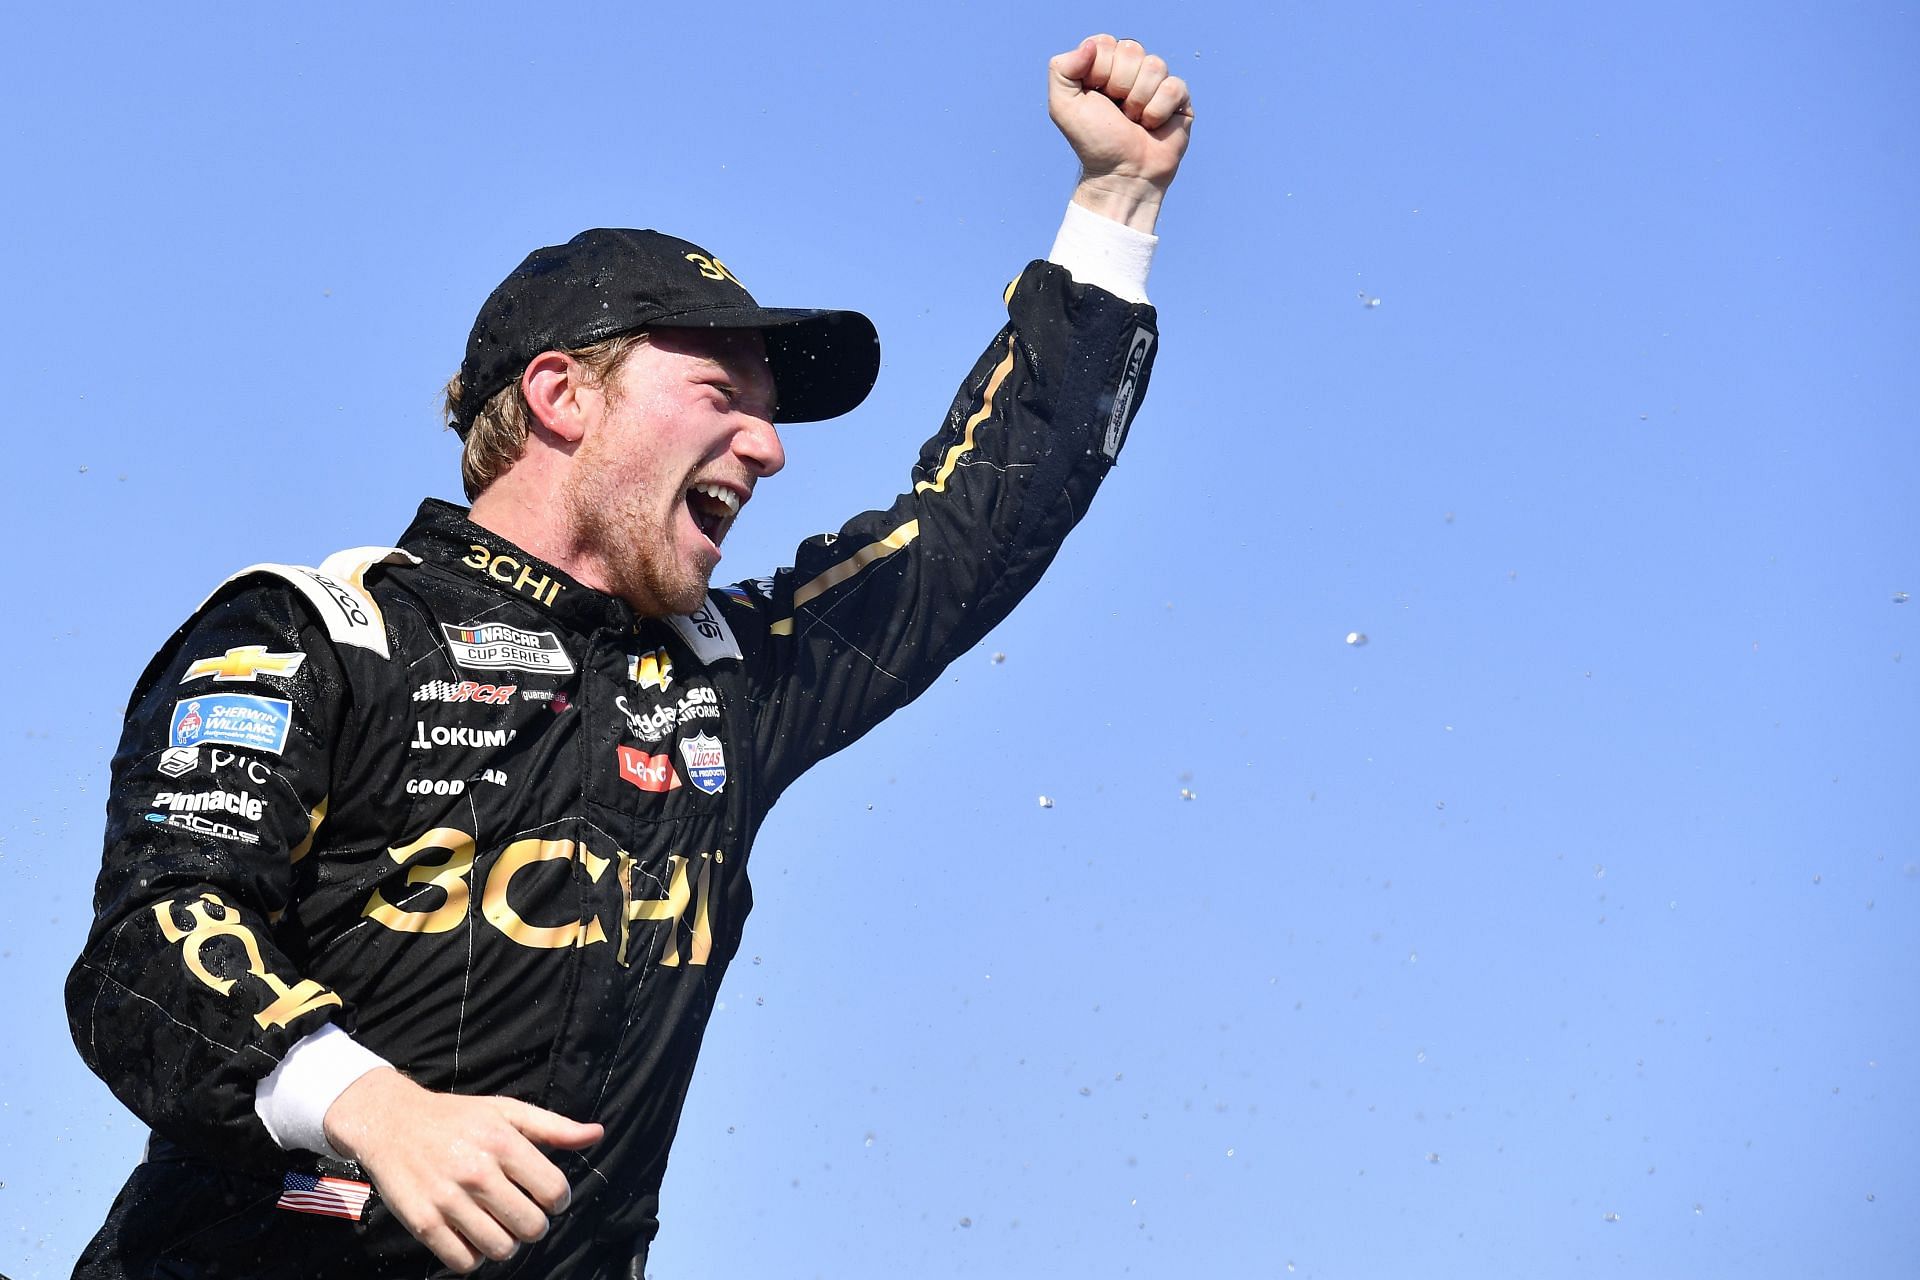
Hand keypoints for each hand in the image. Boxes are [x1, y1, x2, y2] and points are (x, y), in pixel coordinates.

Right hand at [323, 1068, 603, 1273]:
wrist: (391, 1122)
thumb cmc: (457, 1117)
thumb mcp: (507, 1112)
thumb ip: (554, 1127)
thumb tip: (597, 1134)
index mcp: (503, 1143)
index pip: (554, 1192)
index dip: (558, 1199)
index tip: (546, 1196)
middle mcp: (477, 1172)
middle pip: (531, 1227)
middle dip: (534, 1225)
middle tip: (522, 1213)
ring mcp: (448, 1200)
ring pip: (501, 1249)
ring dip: (506, 1243)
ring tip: (497, 1224)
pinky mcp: (423, 1223)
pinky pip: (464, 1262)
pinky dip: (473, 1255)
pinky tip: (471, 1234)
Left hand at [1048, 34, 1194, 230]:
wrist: (1122, 175)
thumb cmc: (1094, 142)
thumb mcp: (1063, 107)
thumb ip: (1062, 69)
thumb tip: (1091, 45)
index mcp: (1103, 66)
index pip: (1105, 43)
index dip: (1100, 70)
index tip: (1096, 97)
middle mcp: (1131, 70)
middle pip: (1132, 49)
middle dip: (1120, 86)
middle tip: (1117, 112)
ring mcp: (1156, 83)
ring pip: (1155, 65)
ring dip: (1139, 101)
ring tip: (1134, 121)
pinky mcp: (1179, 98)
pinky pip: (1174, 86)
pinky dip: (1159, 112)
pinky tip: (1152, 126)